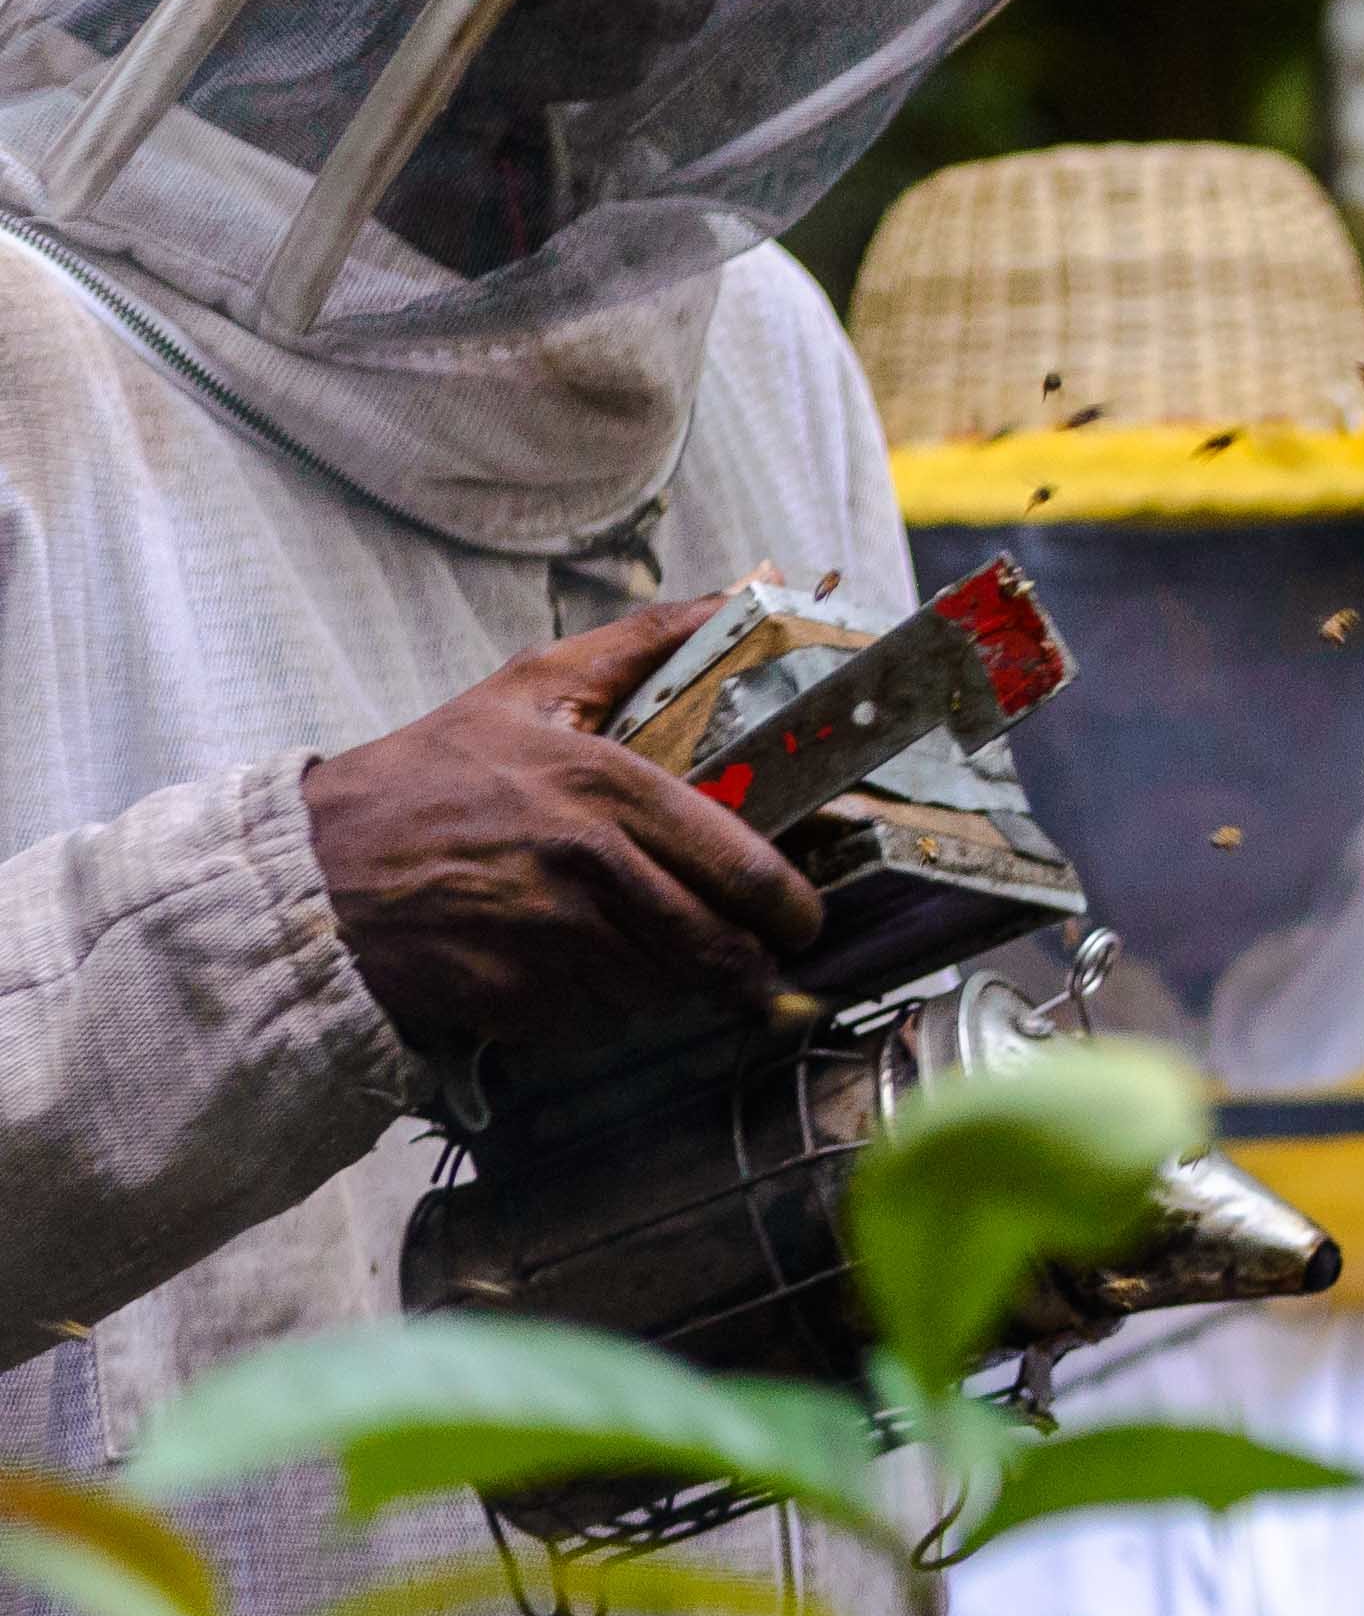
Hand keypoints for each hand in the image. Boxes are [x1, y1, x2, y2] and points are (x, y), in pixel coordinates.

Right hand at [307, 595, 830, 1067]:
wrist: (312, 868)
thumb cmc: (429, 773)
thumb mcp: (531, 686)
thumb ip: (645, 642)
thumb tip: (753, 590)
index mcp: (608, 786)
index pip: (747, 873)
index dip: (791, 910)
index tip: (799, 920)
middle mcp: (589, 865)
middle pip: (722, 949)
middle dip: (750, 963)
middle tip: (753, 957)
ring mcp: (551, 940)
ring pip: (670, 992)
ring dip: (678, 987)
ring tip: (657, 959)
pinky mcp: (514, 1001)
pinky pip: (605, 1025)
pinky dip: (610, 1013)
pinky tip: (584, 977)